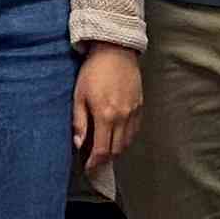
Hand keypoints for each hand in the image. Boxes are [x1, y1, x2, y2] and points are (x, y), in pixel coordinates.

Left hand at [72, 46, 141, 170]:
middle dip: (105, 158)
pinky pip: (134, 130)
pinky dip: (126, 138)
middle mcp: (122, 117)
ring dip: (116, 149)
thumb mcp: (79, 96)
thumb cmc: (93, 71)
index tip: (88, 167)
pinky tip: (117, 134)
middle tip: (94, 159)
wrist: (116, 51)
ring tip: (105, 147)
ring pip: (127, 142)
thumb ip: (79, 122)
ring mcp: (133, 112)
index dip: (94, 163)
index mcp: (105, 116)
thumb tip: (79, 143)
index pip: (102, 150)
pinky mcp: (140, 106)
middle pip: (116, 150)